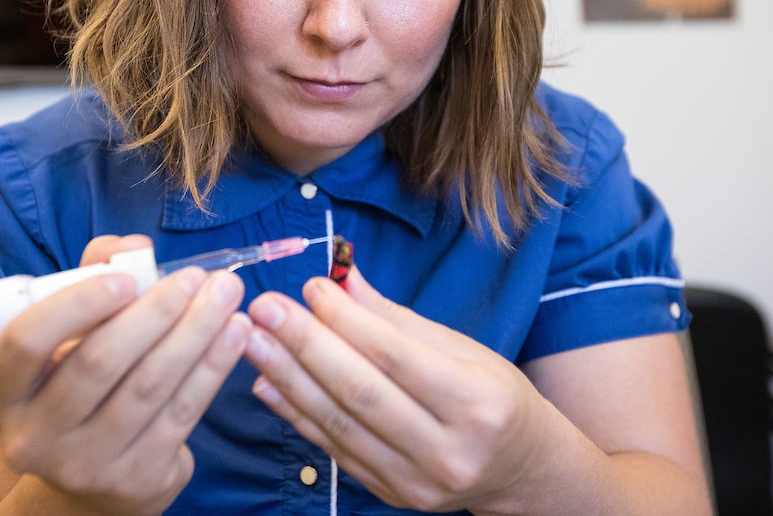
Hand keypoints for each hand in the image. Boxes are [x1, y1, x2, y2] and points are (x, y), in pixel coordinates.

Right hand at [0, 235, 250, 515]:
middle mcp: (34, 434)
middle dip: (156, 312)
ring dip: (196, 332)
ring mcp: (85, 463)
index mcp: (2, 391)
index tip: (126, 277)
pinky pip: (182, 412)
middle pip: (99, 363)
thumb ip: (92, 276)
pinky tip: (235, 333)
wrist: (93, 473)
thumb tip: (131, 247)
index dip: (77, 305)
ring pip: (149, 386)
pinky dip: (213, 366)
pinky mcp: (136, 478)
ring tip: (226, 294)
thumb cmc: (78, 380)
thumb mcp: (69, 333)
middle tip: (196, 276)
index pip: (25, 342)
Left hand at [243, 264, 547, 513]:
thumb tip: (342, 280)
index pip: (395, 356)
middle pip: (361, 392)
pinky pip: (335, 450)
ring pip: (340, 424)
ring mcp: (418, 482)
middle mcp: (448, 450)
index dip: (347, 320)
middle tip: (266, 309)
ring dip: (288, 378)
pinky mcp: (392, 496)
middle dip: (305, 346)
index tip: (310, 287)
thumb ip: (395, 319)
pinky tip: (267, 383)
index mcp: (475, 403)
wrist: (519, 467)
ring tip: (253, 340)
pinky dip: (297, 415)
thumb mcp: (461, 349)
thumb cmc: (493, 395)